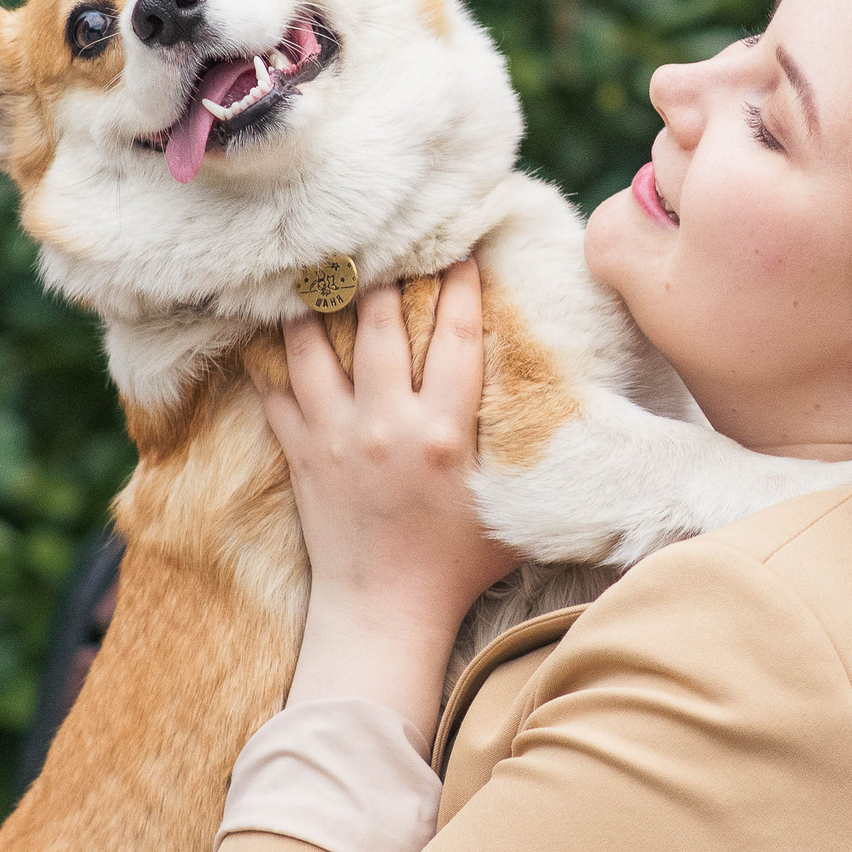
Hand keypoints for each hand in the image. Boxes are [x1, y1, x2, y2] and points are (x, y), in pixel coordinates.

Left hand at [261, 262, 518, 738]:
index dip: (461, 284)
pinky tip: (269, 323)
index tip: (462, 248)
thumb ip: (532, 459)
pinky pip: (273, 388)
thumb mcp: (512, 511)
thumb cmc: (460, 567)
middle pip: (378, 321)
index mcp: (444, 434)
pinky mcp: (300, 453)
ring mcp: (335, 436)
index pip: (456, 336)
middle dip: (386, 272)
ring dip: (317, 301)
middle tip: (388, 237)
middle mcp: (385, 425)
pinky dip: (268, 354)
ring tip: (322, 266)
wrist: (386, 614)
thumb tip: (583, 420)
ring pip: (312, 344)